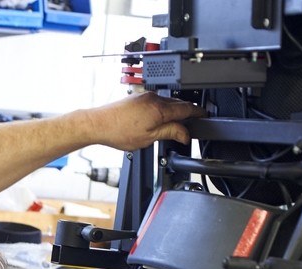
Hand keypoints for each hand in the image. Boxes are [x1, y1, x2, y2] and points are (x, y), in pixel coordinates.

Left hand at [84, 91, 206, 149]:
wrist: (97, 124)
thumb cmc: (117, 131)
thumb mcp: (149, 138)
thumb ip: (170, 133)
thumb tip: (185, 134)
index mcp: (160, 108)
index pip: (187, 108)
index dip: (198, 113)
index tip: (204, 116)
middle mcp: (154, 98)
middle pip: (178, 104)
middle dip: (186, 113)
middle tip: (190, 125)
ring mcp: (145, 96)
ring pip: (167, 102)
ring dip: (173, 111)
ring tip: (172, 126)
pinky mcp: (137, 97)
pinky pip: (156, 101)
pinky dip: (162, 109)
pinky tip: (157, 119)